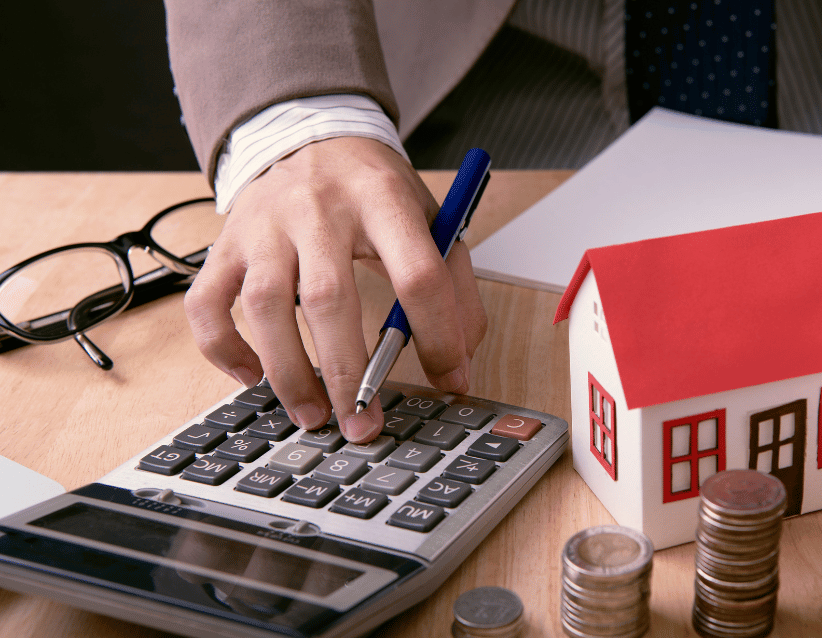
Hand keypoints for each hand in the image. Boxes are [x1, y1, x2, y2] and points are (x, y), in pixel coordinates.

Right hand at [185, 137, 487, 442]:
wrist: (310, 133)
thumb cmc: (374, 191)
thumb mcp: (430, 219)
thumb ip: (454, 287)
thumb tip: (458, 365)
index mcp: (383, 199)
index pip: (417, 273)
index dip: (437, 334)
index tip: (448, 380)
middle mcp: (318, 209)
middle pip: (329, 296)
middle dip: (347, 371)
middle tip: (363, 424)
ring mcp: (264, 225)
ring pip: (264, 305)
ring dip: (287, 371)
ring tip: (313, 415)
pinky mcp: (226, 243)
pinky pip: (208, 304)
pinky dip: (224, 349)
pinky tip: (252, 377)